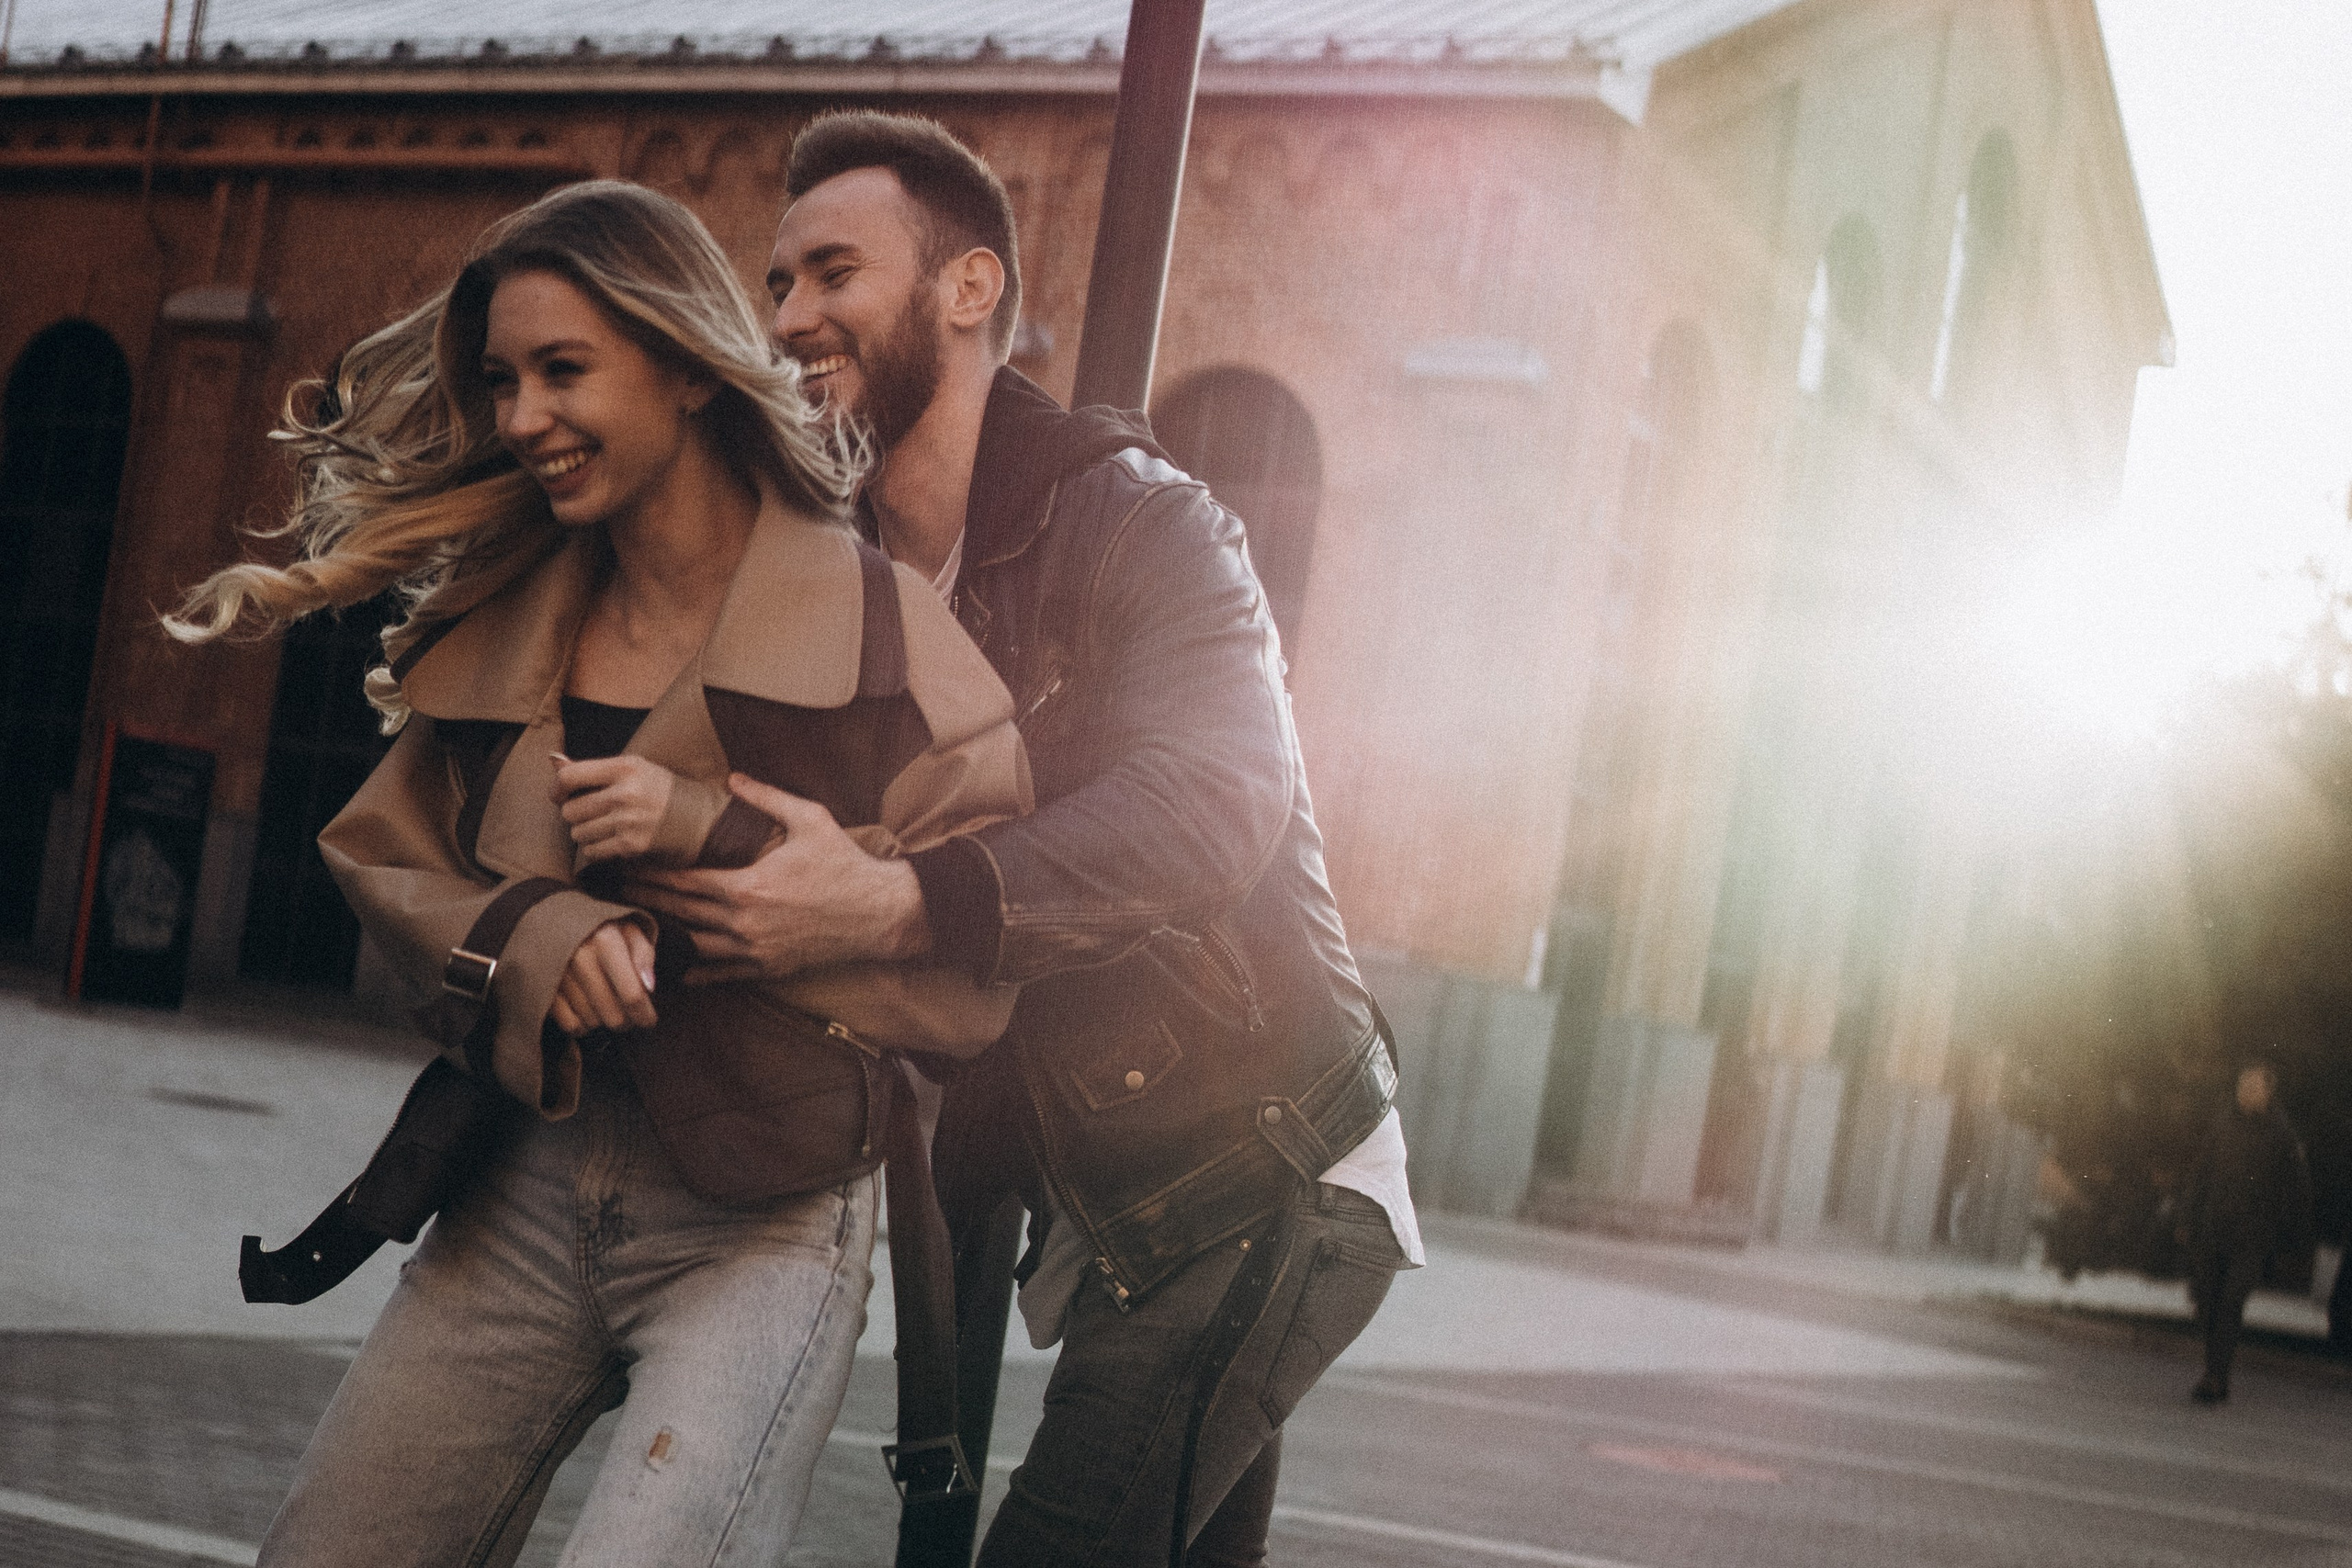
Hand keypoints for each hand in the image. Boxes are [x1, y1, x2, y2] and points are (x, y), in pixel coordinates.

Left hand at [550, 752, 674, 866]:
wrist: (696, 817)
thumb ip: (591, 767)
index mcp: (625, 768)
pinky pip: (592, 852)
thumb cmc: (657, 789)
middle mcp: (626, 794)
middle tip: (589, 812)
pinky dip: (595, 849)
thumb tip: (553, 760)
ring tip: (603, 826)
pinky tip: (610, 840)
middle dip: (574, 813)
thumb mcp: (631, 768)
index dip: (556, 788)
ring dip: (585, 832)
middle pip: (570, 810)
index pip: (570, 776)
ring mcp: (629, 821)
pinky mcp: (632, 845)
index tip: (559, 794)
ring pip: (578, 833)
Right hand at [550, 919, 658, 1034]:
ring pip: (594, 1022)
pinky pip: (570, 1025)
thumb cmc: (601, 929)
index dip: (645, 1015)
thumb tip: (649, 987)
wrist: (554, 920)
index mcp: (605, 940)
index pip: (632, 994)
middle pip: (613, 1015)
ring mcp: (559, 975)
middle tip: (631, 1014)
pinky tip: (590, 1013)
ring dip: (606, 1021)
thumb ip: (644, 956)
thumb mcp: (629, 931)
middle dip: (628, 1021)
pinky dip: (583, 1026)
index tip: (649, 1020)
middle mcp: (579, 958)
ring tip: (610, 1007)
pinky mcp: (545, 989)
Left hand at [627, 774, 929, 982]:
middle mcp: (744, 923)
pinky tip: (675, 966)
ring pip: (694, 947)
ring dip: (663, 935)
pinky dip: (695, 971)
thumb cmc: (845, 864)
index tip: (625, 866)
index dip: (650, 874)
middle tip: (613, 893)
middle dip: (645, 900)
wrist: (880, 913)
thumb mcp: (810, 819)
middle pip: (680, 913)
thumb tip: (732, 778)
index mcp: (748, 886)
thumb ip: (766, 798)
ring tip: (635, 926)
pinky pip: (721, 974)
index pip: (684, 881)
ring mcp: (755, 950)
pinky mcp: (768, 968)